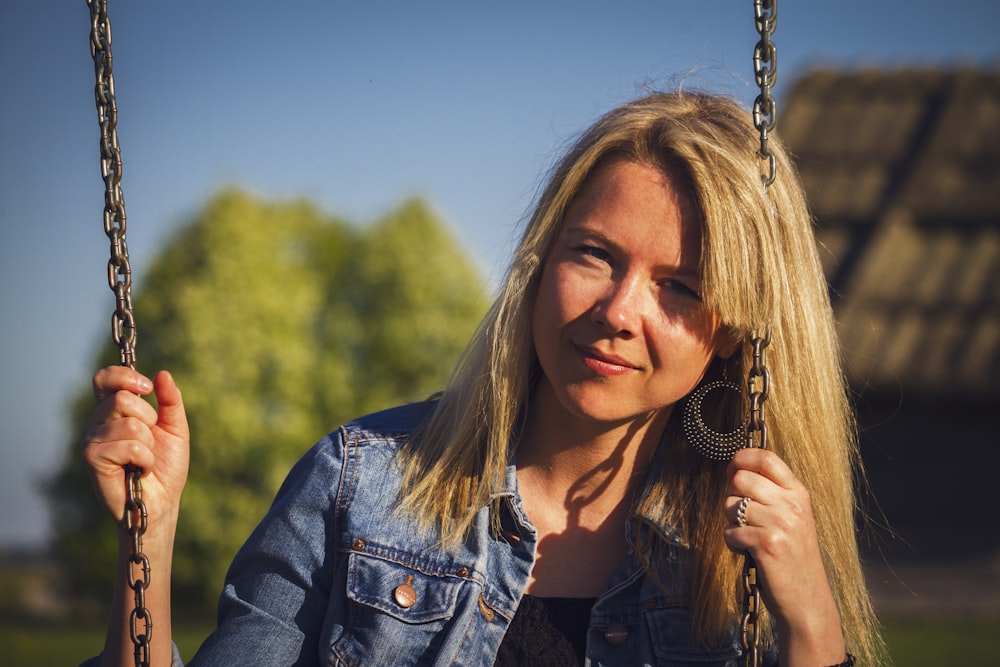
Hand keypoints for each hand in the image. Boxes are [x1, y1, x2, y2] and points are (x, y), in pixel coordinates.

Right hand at [82, 367, 189, 534]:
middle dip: (149, 418)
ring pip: (129, 424)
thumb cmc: (166, 466)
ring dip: (148, 444)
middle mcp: (97, 423)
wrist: (163, 501)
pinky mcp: (92, 459)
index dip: (124, 376)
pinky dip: (145, 459)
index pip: (104, 378)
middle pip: (121, 398)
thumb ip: (170, 401)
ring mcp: (92, 440)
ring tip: (144, 459)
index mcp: (113, 411)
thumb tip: (163, 374)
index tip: (147, 388)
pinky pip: (129, 445)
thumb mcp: (175, 428)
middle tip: (150, 439)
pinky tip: (140, 470)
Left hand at [724, 447, 845, 664]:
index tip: (732, 467)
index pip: (767, 458)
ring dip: (731, 522)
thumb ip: (771, 493)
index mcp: (799, 494)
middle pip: (741, 478)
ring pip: (731, 505)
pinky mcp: (766, 544)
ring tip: (748, 537)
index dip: (742, 458)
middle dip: (731, 495)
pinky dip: (733, 543)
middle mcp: (791, 505)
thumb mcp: (792, 518)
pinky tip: (748, 552)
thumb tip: (734, 469)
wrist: (807, 600)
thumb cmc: (793, 557)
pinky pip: (730, 532)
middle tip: (742, 515)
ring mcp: (780, 523)